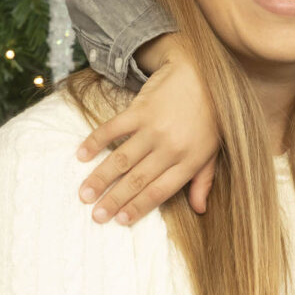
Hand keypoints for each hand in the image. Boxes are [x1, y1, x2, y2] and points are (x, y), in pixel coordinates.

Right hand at [76, 37, 219, 223]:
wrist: (203, 74)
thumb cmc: (209, 117)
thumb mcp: (212, 151)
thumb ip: (203, 180)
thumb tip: (200, 210)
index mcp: (190, 162)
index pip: (159, 192)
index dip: (138, 208)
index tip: (119, 221)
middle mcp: (172, 148)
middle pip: (137, 180)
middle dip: (114, 200)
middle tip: (95, 215)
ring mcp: (155, 128)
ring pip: (122, 159)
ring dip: (100, 178)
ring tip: (84, 194)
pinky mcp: (140, 109)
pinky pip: (113, 128)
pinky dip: (95, 141)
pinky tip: (81, 155)